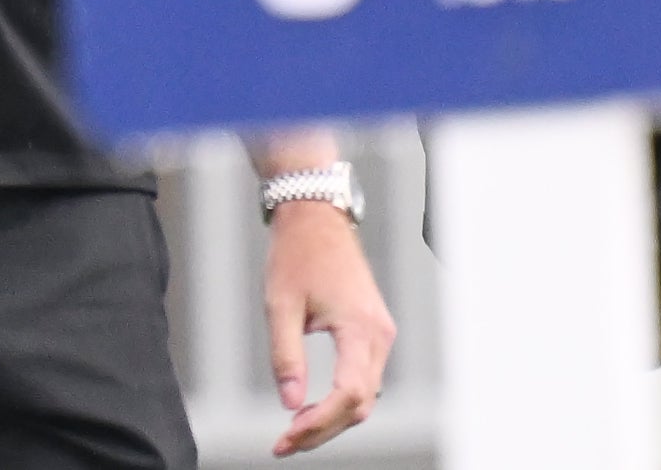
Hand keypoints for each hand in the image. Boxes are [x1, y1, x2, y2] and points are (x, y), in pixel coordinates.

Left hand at [262, 200, 394, 454]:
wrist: (316, 218)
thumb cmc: (298, 253)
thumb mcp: (281, 305)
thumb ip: (286, 357)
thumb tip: (289, 403)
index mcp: (360, 327)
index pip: (348, 394)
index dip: (319, 423)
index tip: (286, 436)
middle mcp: (379, 334)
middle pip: (360, 404)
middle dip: (323, 429)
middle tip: (284, 443)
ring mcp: (379, 333)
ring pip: (364, 395)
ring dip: (332, 418)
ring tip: (294, 431)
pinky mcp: (372, 332)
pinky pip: (362, 379)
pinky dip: (340, 400)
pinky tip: (312, 408)